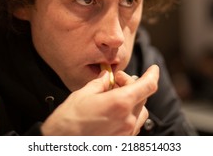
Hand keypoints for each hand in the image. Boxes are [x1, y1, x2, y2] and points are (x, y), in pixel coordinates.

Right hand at [40, 64, 158, 134]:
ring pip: (140, 112)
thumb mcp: (84, 93)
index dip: (153, 74)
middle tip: (115, 81)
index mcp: (120, 103)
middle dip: (132, 85)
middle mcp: (127, 120)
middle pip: (143, 97)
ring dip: (133, 101)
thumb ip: (101, 83)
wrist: (59, 144)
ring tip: (115, 97)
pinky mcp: (122, 143)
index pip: (148, 86)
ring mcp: (126, 134)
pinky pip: (133, 125)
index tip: (153, 69)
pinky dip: (129, 114)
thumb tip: (108, 76)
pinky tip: (114, 111)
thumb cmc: (69, 120)